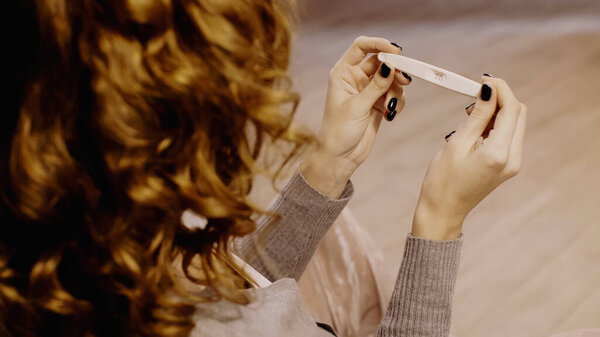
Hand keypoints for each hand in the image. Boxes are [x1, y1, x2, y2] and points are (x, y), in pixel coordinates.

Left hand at [301, 36, 410, 197]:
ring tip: (390, 108)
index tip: (396, 51)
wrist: (340, 156)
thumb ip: (376, 85)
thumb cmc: (339, 131)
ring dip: (396, 91)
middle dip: (395, 71)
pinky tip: (390, 116)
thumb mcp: (358, 106)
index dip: (379, 44)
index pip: (361, 47)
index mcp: (343, 73)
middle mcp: (355, 79)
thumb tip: (391, 65)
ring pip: (391, 79)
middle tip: (404, 81)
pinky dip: (396, 103)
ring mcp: (367, 91)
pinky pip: (394, 95)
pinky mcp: (377, 104)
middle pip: (381, 63)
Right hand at [412, 77, 527, 239]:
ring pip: (515, 124)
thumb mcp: (457, 143)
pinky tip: (476, 127)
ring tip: (471, 112)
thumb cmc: (442, 180)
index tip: (482, 79)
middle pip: (518, 114)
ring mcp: (512, 164)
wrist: (443, 211)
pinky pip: (508, 136)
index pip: (511, 109)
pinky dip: (496, 125)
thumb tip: (489, 89)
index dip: (500, 89)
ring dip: (497, 111)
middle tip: (475, 94)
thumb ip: (477, 115)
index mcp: (499, 153)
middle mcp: (512, 158)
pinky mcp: (507, 166)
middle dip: (500, 99)